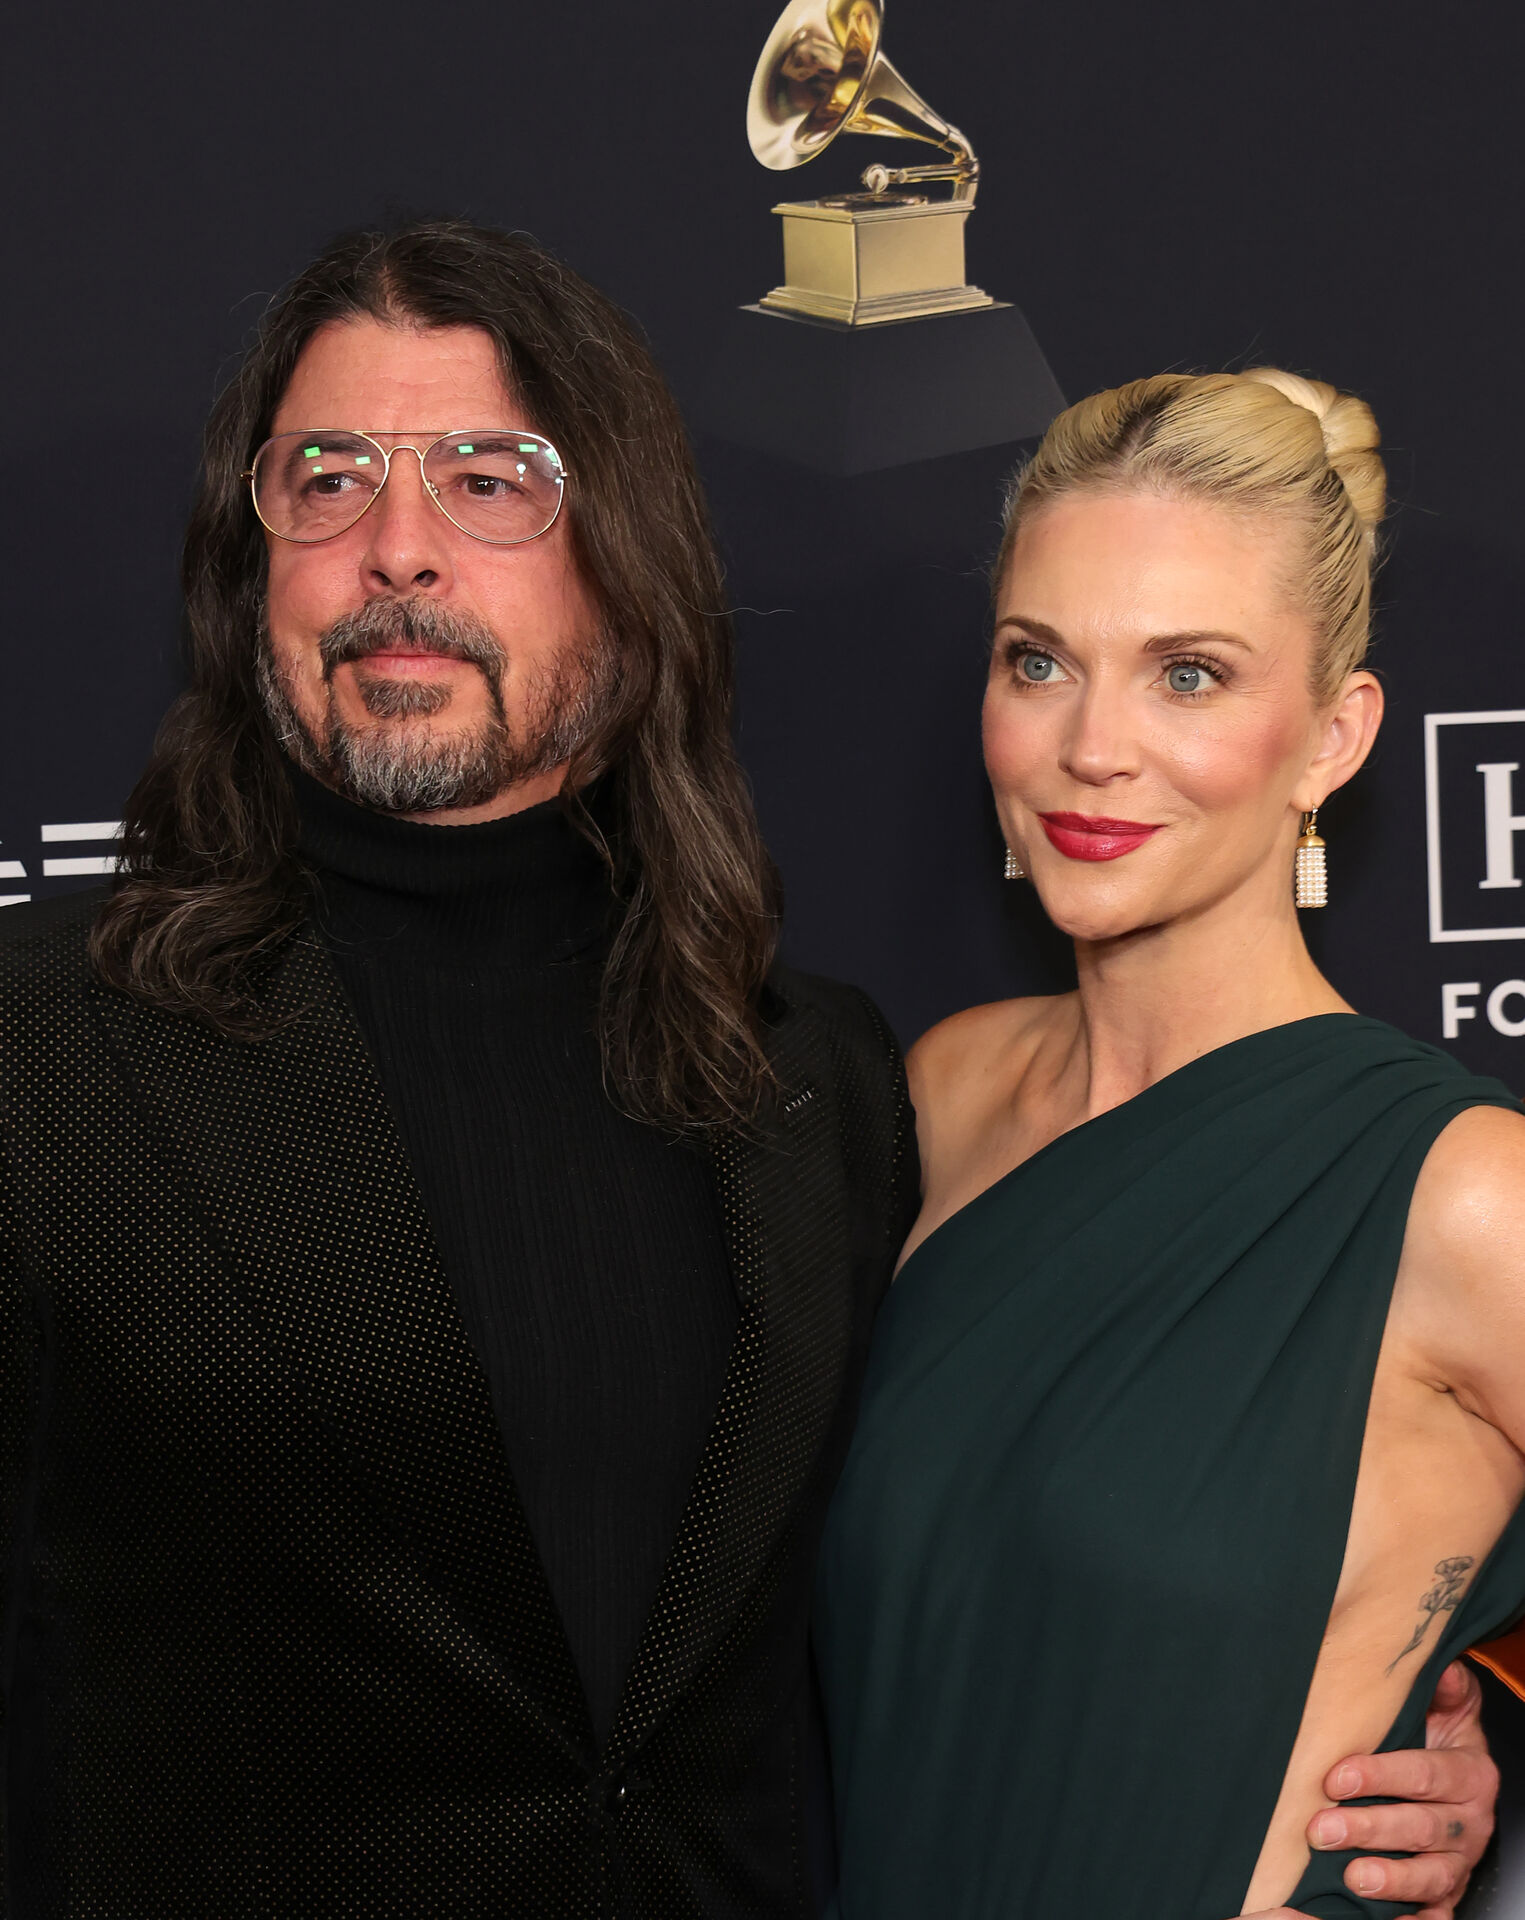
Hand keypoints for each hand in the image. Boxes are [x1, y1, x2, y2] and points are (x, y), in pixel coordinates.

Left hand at [1303, 1661, 1496, 1917]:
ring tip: (1352, 1876)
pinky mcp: (1448, 1892)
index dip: (1380, 1776)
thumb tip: (1439, 1665)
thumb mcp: (1447, 1703)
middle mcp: (1470, 1822)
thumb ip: (1442, 1686)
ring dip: (1390, 1878)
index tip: (1337, 1776)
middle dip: (1369, 1828)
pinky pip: (1436, 1915)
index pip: (1425, 1774)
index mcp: (1470, 1773)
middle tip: (1322, 1828)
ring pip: (1429, 1875)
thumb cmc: (1438, 1734)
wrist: (1457, 1773)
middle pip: (1421, 1828)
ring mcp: (1459, 1862)